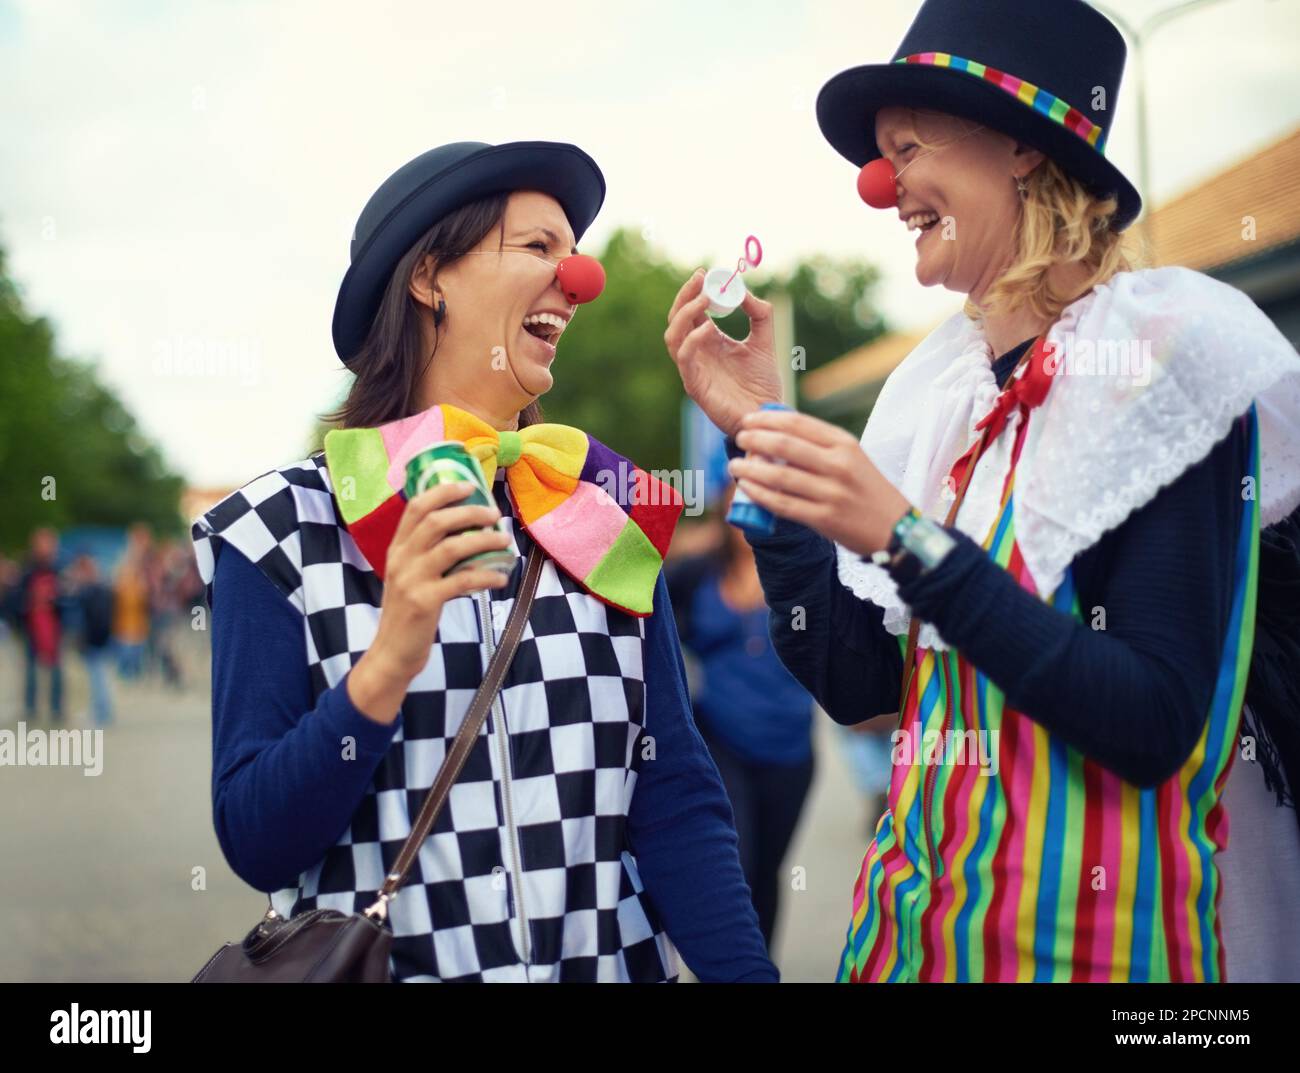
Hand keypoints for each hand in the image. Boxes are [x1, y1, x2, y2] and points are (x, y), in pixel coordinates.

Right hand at [348, 482, 512, 722]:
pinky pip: (462, 580)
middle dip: (469, 512)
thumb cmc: (408, 613)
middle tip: (494, 514)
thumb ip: (428, 555)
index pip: (416, 507)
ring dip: (483, 540)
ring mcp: (411, 580)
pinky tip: (500, 577)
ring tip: (504, 541)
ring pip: (452, 547)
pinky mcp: (425, 602)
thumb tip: (468, 533)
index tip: (470, 486)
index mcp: (397, 549)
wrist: (392, 653)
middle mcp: (401, 559)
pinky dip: (486, 576)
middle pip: (436, 521)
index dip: (443, 492)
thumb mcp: (409, 577)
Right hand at [663, 268, 784, 437]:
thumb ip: (759, 315)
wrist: (767, 415)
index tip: (705, 273)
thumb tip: (744, 290)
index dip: (694, 290)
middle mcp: (697, 352)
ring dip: (684, 314)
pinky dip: (692, 340)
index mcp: (709, 341)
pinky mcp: (695, 385)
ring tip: (704, 298)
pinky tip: (709, 327)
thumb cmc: (763, 384)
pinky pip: (684, 358)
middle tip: (700, 279)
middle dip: (685, 296)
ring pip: (672, 336)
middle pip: (677, 319)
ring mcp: (693, 369)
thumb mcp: (766, 342)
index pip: (692, 310)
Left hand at [729, 408, 912, 556]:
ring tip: (733, 465)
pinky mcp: (824, 518)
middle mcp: (838, 465)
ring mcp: (831, 492)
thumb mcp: (852, 457)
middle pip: (785, 445)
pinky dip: (760, 495)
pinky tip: (745, 488)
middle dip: (755, 439)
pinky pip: (783, 504)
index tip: (748, 420)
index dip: (767, 419)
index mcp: (844, 444)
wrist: (895, 529)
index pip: (798, 423)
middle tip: (738, 439)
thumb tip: (776, 434)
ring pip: (780, 476)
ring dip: (751, 469)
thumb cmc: (867, 490)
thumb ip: (820, 446)